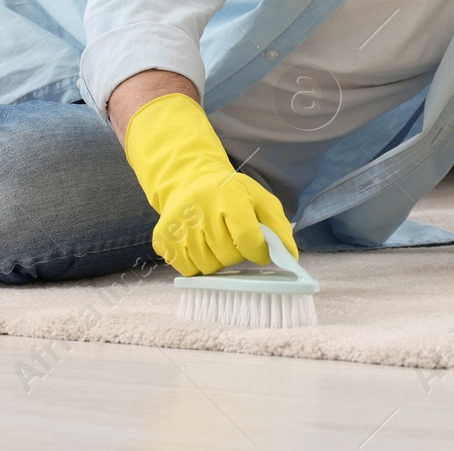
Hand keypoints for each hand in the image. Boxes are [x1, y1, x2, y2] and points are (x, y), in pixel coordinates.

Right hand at [123, 92, 297, 276]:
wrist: (191, 182)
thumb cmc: (230, 193)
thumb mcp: (260, 199)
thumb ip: (279, 226)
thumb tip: (290, 256)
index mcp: (228, 196)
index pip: (247, 238)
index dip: (258, 252)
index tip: (260, 251)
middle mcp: (200, 209)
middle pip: (227, 256)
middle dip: (237, 254)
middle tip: (234, 238)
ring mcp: (178, 224)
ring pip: (207, 267)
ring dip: (218, 261)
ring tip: (217, 240)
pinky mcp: (162, 238)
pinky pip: (187, 270)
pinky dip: (198, 265)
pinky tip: (200, 245)